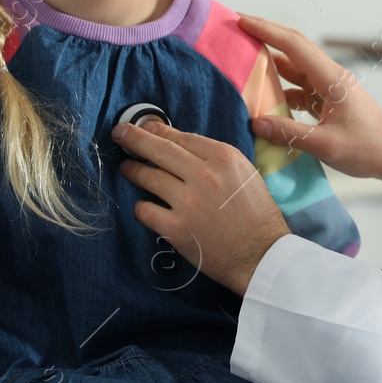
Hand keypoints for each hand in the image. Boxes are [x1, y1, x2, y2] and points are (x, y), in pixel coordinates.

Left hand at [113, 121, 291, 295]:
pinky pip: (145, 210)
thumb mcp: (244, 174)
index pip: (182, 137)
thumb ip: (216, 159)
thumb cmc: (257, 215)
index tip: (147, 127)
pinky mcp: (176, 228)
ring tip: (126, 168)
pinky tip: (143, 207)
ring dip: (132, 170)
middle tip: (119, 132)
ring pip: (148, 177)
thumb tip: (182, 147)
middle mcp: (204, 175)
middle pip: (160, 149)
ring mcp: (188, 202)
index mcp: (224, 158)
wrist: (262, 255)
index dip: (160, 130)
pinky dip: (141, 207)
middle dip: (135, 138)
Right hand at [238, 14, 381, 195]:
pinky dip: (280, 87)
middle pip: (293, 48)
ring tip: (242, 57)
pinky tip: (263, 94)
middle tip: (236, 26)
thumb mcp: (328, 146)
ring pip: (295, 67)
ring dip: (270, 61)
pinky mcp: (327, 100)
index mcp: (332, 79)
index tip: (242, 21)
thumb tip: (256, 123)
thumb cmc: (369, 149)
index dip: (267, 31)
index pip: (295, 46)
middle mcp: (330, 77)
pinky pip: (299, 86)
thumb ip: (291, 134)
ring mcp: (329, 87)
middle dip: (265, 34)